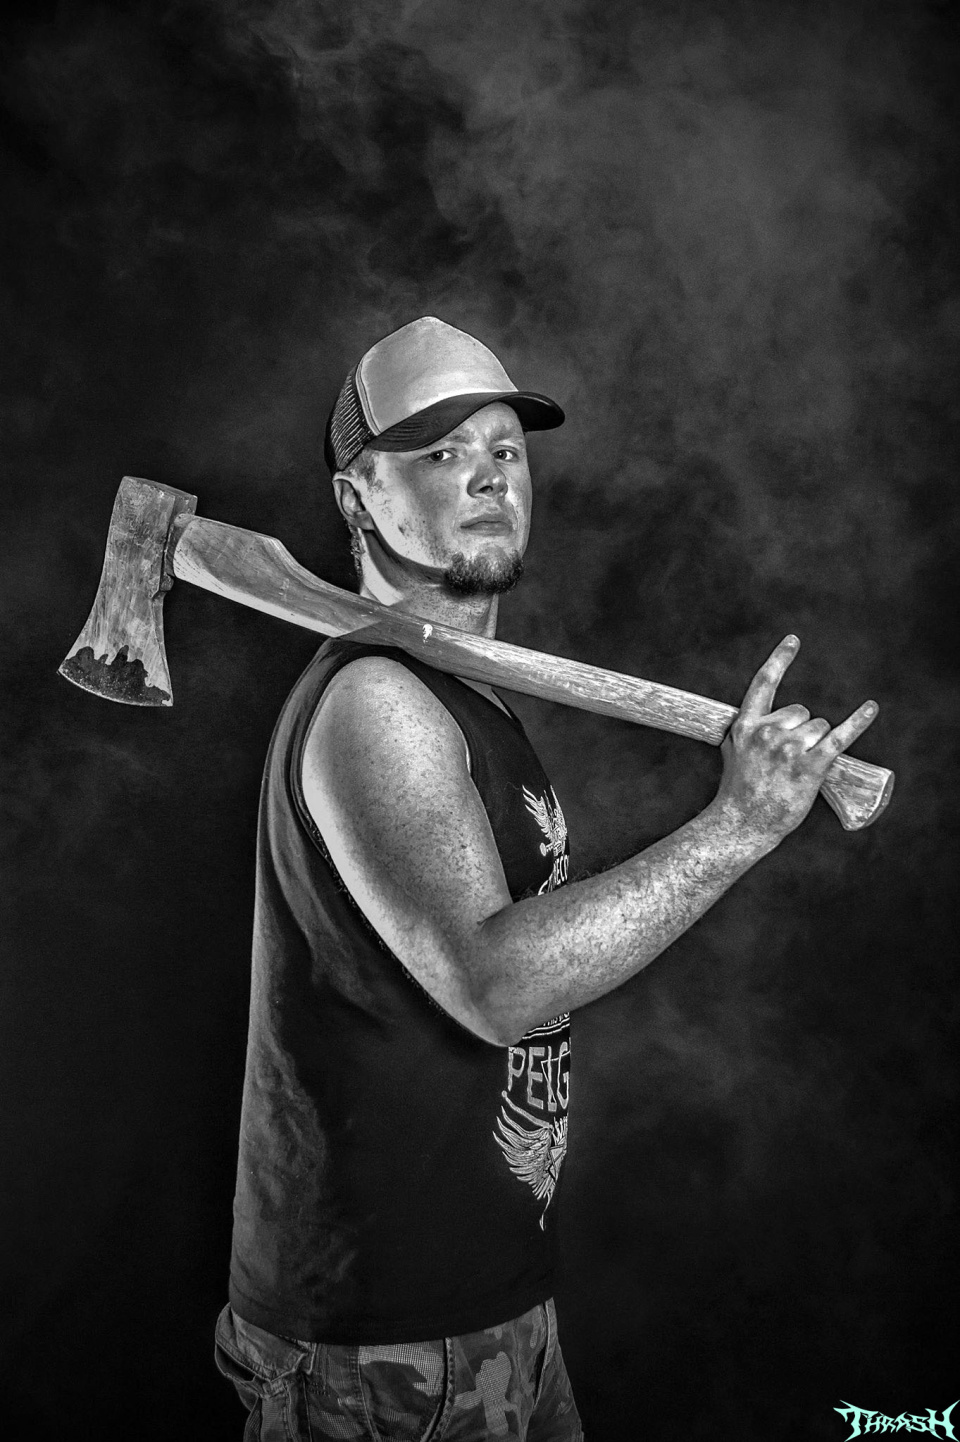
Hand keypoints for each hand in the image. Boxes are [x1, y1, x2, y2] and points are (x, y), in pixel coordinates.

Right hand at [716, 636, 877, 842]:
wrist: (743, 822)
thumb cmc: (739, 791)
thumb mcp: (733, 753)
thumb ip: (745, 731)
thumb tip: (756, 720)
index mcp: (746, 726)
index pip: (764, 684)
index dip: (780, 660)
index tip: (794, 640)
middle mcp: (768, 732)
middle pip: (802, 712)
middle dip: (802, 731)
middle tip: (788, 761)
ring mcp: (789, 749)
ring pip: (819, 727)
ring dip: (816, 745)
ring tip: (798, 770)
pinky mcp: (810, 765)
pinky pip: (839, 737)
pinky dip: (857, 721)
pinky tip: (870, 708)